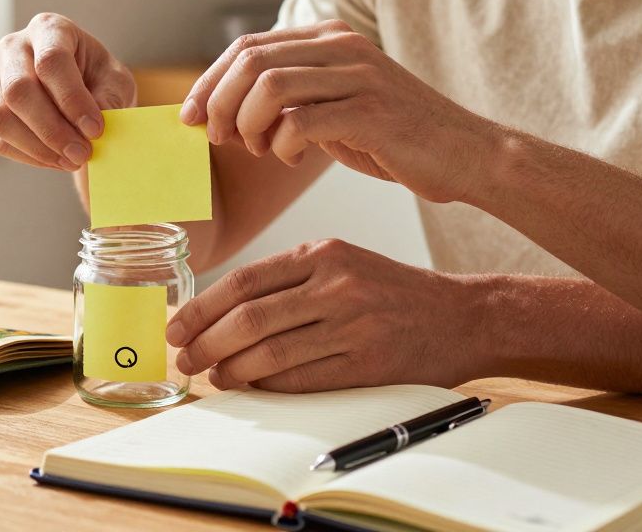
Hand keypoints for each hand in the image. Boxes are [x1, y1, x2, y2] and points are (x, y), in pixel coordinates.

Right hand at [0, 13, 135, 170]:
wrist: (84, 93)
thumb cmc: (100, 80)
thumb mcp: (116, 83)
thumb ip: (109, 100)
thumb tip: (91, 128)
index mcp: (49, 29)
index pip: (51, 61)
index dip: (72, 99)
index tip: (96, 129)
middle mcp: (14, 47)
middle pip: (18, 89)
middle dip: (52, 129)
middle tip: (82, 154)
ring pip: (0, 117)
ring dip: (39, 147)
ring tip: (72, 160)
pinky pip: (0, 140)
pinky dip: (31, 156)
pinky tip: (58, 159)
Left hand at [166, 239, 482, 392]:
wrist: (463, 315)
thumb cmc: (391, 291)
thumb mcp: (342, 263)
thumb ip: (289, 280)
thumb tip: (221, 312)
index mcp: (323, 254)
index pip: (244, 281)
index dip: (202, 307)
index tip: (178, 327)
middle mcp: (336, 285)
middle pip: (249, 317)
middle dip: (207, 342)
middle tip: (186, 359)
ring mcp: (354, 325)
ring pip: (271, 352)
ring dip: (233, 370)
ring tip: (215, 376)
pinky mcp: (369, 364)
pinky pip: (302, 380)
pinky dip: (269, 386)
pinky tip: (252, 387)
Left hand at [180, 19, 498, 203]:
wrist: (468, 155)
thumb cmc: (394, 138)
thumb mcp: (336, 104)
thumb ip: (291, 95)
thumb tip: (223, 109)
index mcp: (328, 38)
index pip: (246, 46)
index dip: (208, 82)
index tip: (188, 118)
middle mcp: (342, 46)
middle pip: (249, 61)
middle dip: (218, 104)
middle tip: (216, 139)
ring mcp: (358, 76)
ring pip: (268, 87)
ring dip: (247, 124)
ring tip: (257, 149)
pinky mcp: (371, 112)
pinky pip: (301, 122)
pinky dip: (282, 145)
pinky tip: (291, 159)